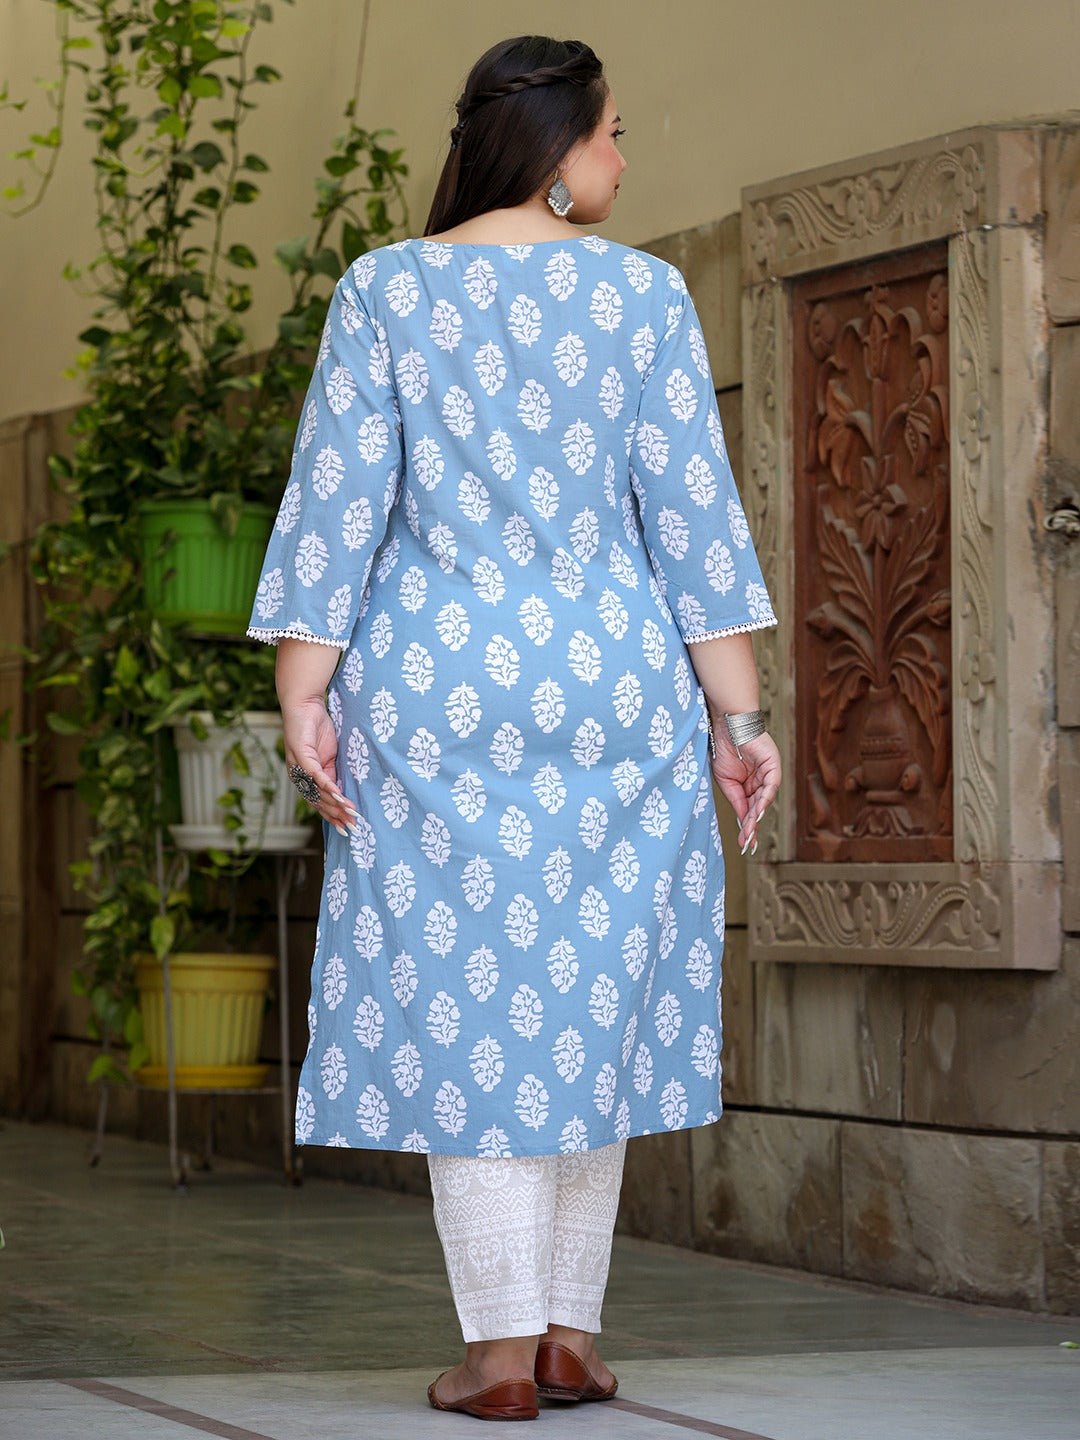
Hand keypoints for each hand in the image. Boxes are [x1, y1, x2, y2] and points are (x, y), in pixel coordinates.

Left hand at [281, 698, 358, 837]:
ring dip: (335, 805)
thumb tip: (344, 790)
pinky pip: (316, 776)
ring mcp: (298, 767)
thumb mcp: (328, 754)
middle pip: (318, 802)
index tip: (347, 826)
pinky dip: (329, 787)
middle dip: (336, 815)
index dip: (333, 815)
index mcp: (305, 777)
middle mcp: (298, 776)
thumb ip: (333, 772)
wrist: (304, 703)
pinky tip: (340, 796)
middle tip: (352, 827)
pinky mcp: (302, 756)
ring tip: (351, 813)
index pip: (319, 802)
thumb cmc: (315, 727)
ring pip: (317, 792)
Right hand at [711, 728, 781, 856]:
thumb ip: (737, 801)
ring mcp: (769, 773)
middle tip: (747, 842)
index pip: (750, 809)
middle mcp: (762, 781)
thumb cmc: (724, 749)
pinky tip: (758, 811)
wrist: (726, 726)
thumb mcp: (727, 783)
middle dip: (752, 825)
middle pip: (759, 807)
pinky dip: (764, 799)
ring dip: (757, 815)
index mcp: (750, 785)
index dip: (747, 826)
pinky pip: (771, 786)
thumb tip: (744, 821)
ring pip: (765, 799)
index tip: (744, 843)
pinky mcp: (773, 765)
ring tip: (750, 830)